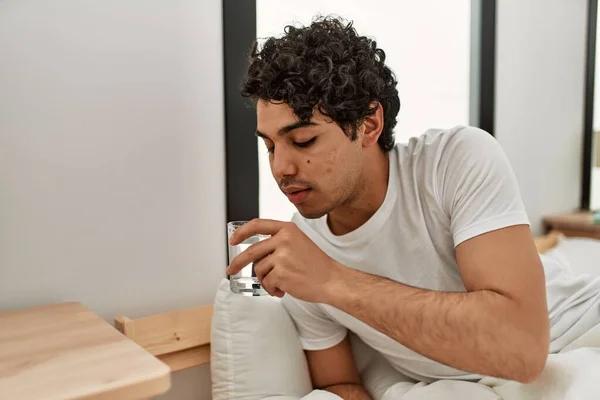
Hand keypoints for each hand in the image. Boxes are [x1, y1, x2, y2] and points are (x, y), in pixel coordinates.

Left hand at [226, 218, 341, 301]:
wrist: (332, 280)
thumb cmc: (316, 265)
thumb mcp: (299, 242)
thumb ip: (279, 242)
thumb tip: (255, 252)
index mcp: (288, 229)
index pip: (258, 224)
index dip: (242, 232)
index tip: (233, 240)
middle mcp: (284, 239)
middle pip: (251, 251)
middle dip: (237, 263)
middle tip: (231, 270)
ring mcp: (282, 256)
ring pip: (259, 270)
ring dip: (266, 280)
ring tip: (280, 283)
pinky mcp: (281, 273)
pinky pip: (266, 283)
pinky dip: (272, 289)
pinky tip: (284, 289)